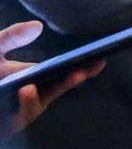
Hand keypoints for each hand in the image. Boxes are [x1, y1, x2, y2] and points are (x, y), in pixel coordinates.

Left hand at [0, 21, 103, 139]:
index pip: (64, 72)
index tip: (101, 56)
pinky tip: (28, 89)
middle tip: (96, 64)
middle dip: (80, 74)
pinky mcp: (14, 122)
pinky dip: (29, 100)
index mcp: (36, 76)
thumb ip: (12, 37)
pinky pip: (25, 112)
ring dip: (62, 86)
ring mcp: (25, 109)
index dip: (84, 65)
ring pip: (47, 98)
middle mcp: (35, 93)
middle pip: (63, 84)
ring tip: (75, 73)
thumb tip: (39, 25)